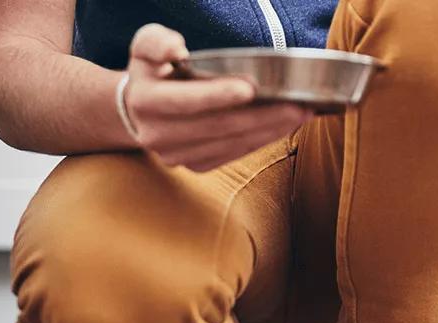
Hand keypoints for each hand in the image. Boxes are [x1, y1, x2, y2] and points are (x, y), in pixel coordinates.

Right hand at [122, 24, 313, 171]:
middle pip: (218, 127)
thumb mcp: (145, 47)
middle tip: (298, 105)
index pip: (185, 101)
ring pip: (231, 144)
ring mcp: (177, 156)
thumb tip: (176, 49)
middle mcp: (158, 135)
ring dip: (270, 131)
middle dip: (261, 116)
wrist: (137, 112)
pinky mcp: (195, 166)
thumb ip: (157, 42)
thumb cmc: (151, 72)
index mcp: (145, 102)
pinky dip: (261, 141)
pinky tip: (283, 128)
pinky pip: (234, 155)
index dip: (217, 95)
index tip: (250, 88)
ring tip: (301, 115)